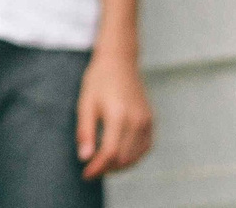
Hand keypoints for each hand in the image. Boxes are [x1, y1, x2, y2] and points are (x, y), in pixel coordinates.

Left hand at [75, 48, 153, 178]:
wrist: (119, 61)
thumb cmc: (98, 80)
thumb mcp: (85, 103)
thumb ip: (85, 132)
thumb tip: (85, 158)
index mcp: (118, 115)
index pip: (109, 153)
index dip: (97, 168)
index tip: (85, 174)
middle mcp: (136, 121)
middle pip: (123, 158)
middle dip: (106, 168)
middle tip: (91, 169)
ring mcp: (146, 122)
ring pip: (135, 157)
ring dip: (119, 165)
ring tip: (102, 163)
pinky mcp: (151, 122)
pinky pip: (144, 149)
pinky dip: (132, 157)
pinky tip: (118, 155)